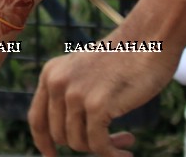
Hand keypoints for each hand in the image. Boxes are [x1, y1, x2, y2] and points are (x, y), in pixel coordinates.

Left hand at [28, 25, 179, 156]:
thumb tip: (65, 135)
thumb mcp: (84, 72)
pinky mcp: (96, 105)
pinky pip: (99, 145)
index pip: (37, 119)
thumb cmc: (123, 58)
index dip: (43, 143)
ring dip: (103, 148)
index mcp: (50, 74)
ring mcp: (75, 94)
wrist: (148, 39)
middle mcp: (57, 83)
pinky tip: (128, 149)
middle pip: (60, 136)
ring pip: (79, 143)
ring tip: (126, 139)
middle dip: (86, 145)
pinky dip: (113, 153)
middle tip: (112, 142)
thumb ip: (70, 94)